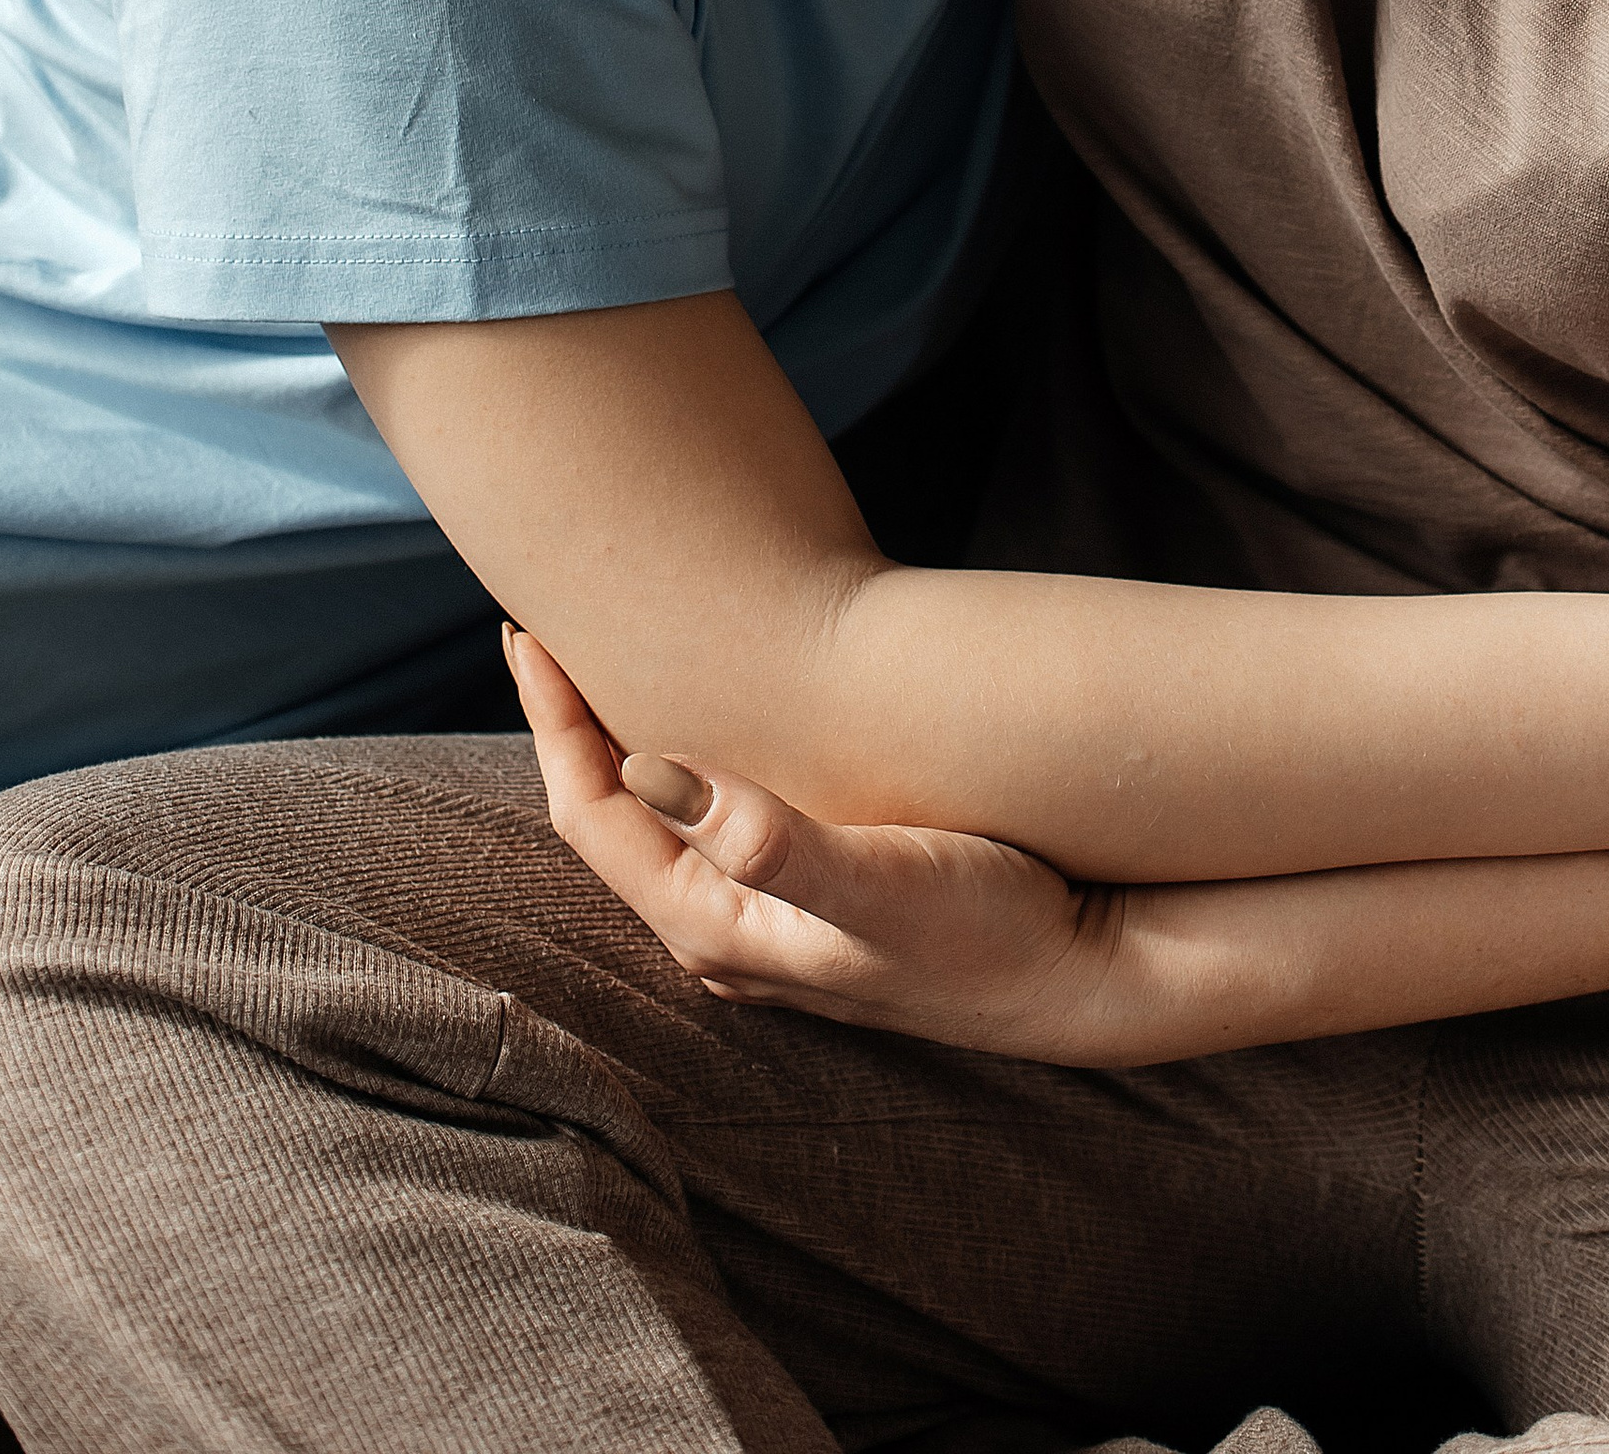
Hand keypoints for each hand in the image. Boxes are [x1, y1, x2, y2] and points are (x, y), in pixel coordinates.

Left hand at [507, 627, 1131, 1058]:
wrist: (1079, 977)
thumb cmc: (988, 928)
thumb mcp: (881, 882)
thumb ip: (766, 838)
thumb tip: (646, 771)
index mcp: (716, 926)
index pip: (592, 817)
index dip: (554, 721)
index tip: (529, 632)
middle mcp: (723, 935)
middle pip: (610, 823)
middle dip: (573, 729)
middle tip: (551, 631)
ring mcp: (766, 926)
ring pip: (658, 828)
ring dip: (626, 747)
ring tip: (608, 668)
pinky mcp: (810, 908)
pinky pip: (710, 830)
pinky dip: (686, 770)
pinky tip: (711, 736)